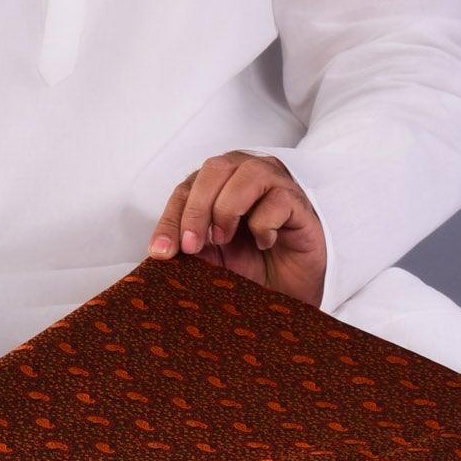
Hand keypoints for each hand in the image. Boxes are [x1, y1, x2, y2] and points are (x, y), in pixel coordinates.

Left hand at [148, 151, 326, 306]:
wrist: (289, 292)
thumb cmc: (252, 267)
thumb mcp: (211, 258)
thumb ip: (189, 246)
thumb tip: (161, 249)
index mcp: (219, 184)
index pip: (187, 188)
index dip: (171, 218)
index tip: (162, 251)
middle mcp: (247, 175)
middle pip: (215, 168)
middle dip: (197, 209)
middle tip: (192, 246)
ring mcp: (277, 184)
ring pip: (248, 174)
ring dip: (228, 209)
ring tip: (226, 239)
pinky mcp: (300, 203)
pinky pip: (278, 199)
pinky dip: (264, 224)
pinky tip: (266, 242)